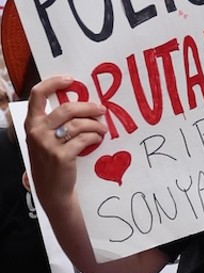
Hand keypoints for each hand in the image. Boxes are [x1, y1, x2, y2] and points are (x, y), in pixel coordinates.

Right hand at [26, 76, 105, 205]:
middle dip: (88, 107)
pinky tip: (98, 139)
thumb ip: (53, 123)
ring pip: (77, 124)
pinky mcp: (61, 156)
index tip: (72, 80)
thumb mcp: (43, 139)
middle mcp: (36, 131)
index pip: (38, 94)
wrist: (51, 191)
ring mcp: (48, 144)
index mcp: (31, 123)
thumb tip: (78, 104)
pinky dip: (94, 137)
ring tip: (103, 129)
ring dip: (95, 125)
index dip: (55, 83)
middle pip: (66, 109)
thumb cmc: (50, 162)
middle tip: (101, 110)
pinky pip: (83, 139)